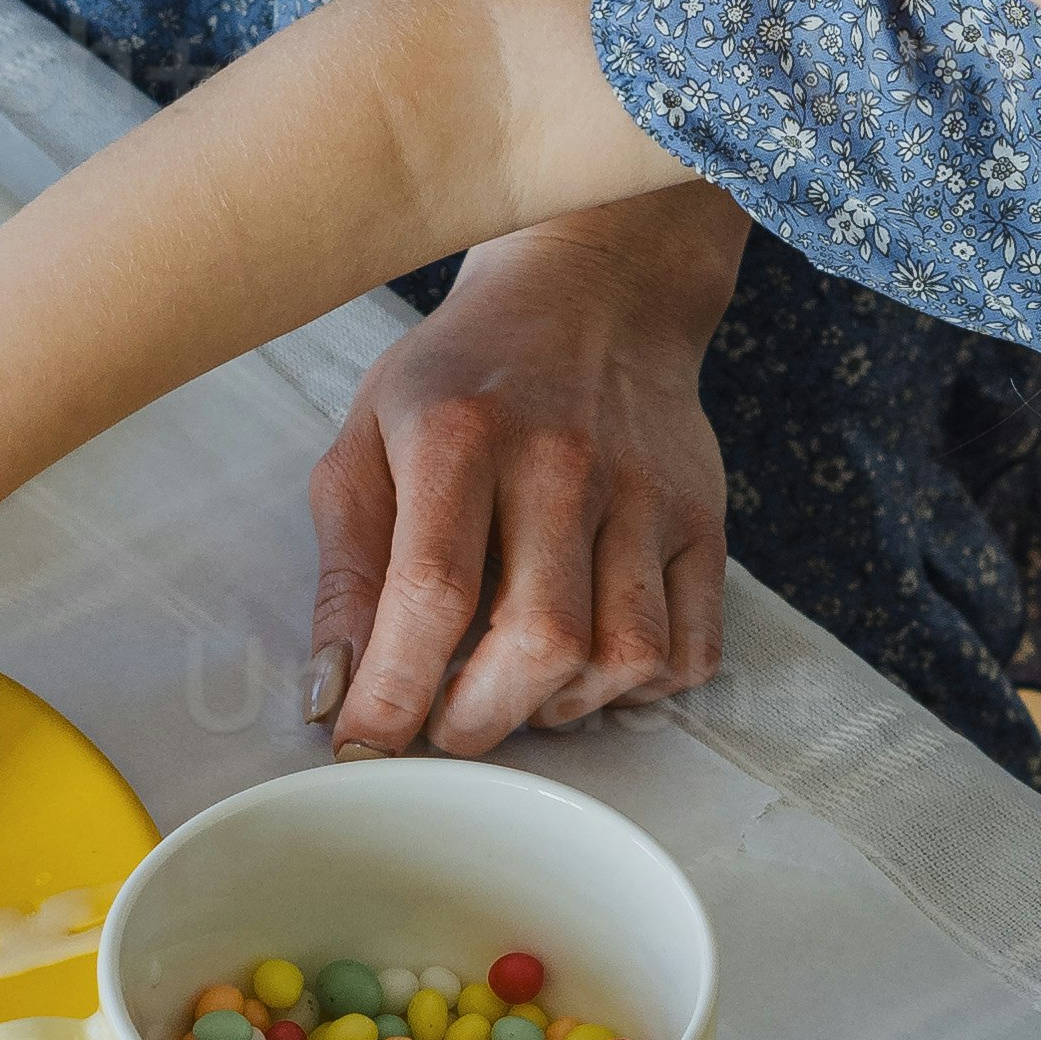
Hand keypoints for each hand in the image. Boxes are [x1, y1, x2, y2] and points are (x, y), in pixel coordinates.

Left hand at [304, 196, 738, 749]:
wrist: (593, 295)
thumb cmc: (462, 378)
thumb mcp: (367, 441)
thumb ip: (346, 571)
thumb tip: (333, 696)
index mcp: (460, 435)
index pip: (432, 592)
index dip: (395, 691)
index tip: (365, 744)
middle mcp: (564, 463)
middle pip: (540, 639)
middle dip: (481, 719)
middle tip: (447, 724)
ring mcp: (648, 493)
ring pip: (627, 656)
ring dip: (563, 707)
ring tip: (521, 686)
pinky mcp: (707, 520)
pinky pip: (692, 649)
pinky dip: (641, 688)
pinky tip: (591, 661)